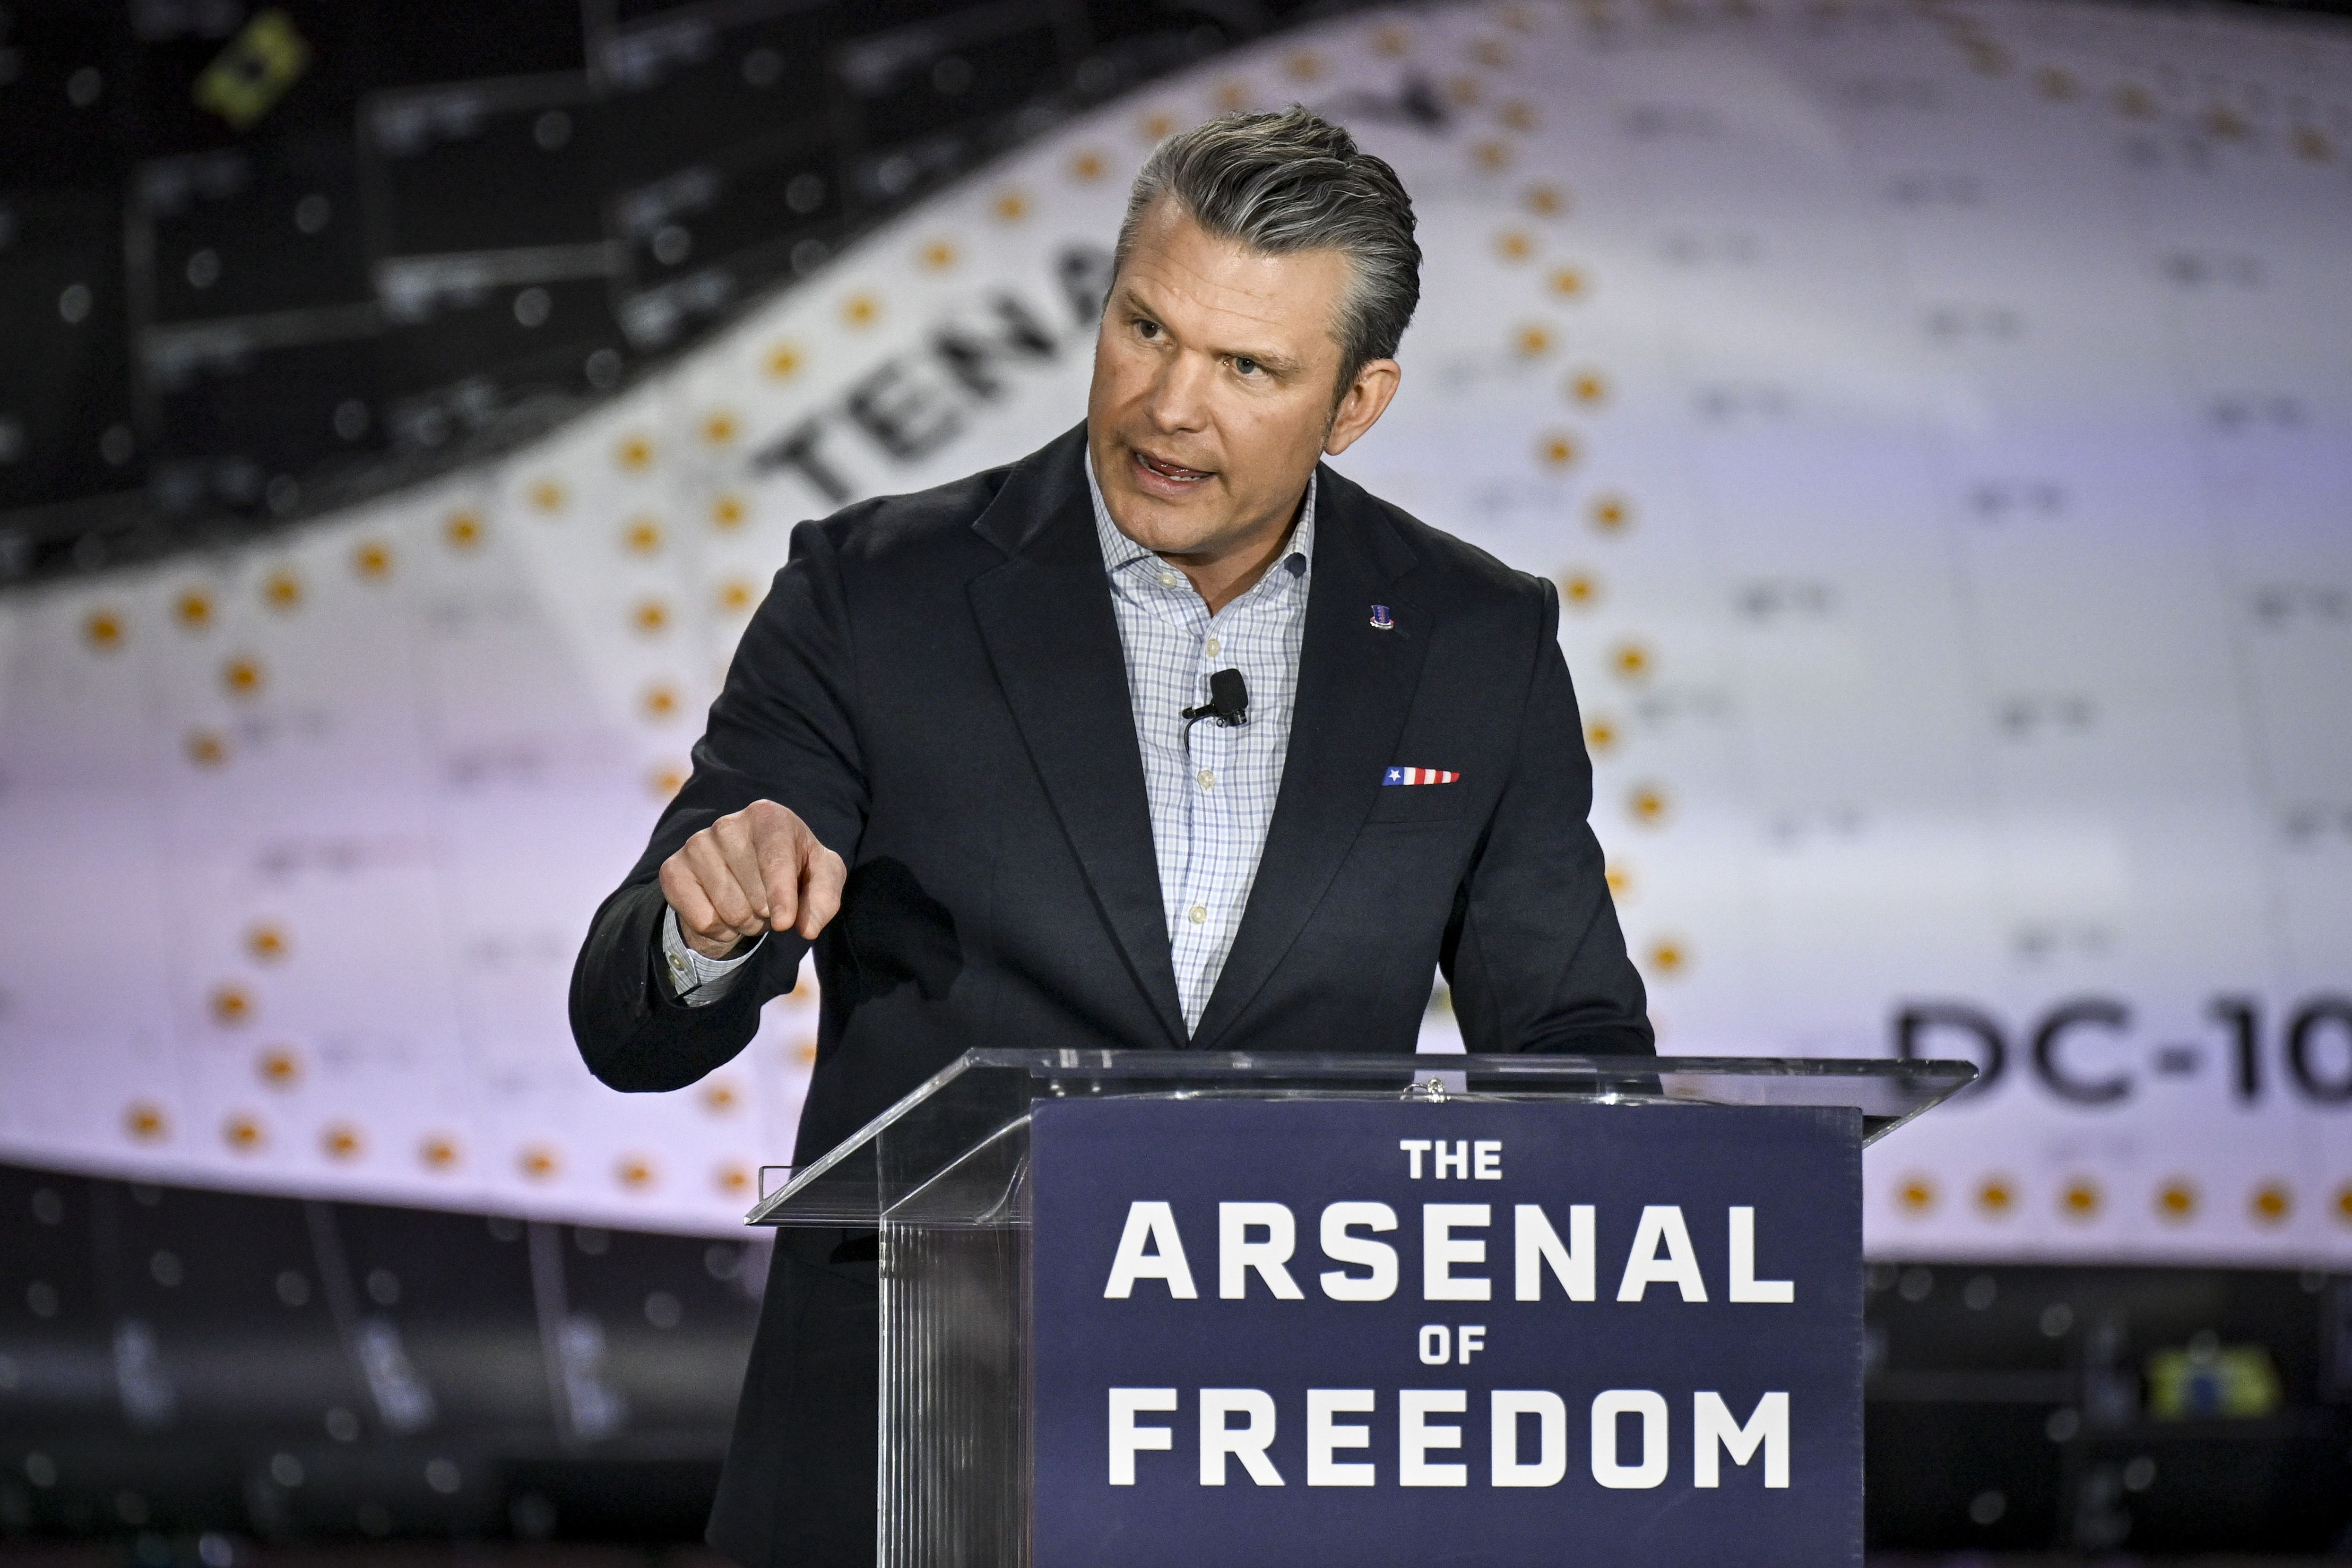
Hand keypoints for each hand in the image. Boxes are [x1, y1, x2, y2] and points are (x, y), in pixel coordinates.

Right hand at [658, 800, 846, 959]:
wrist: (745, 876)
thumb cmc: (792, 869)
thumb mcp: (822, 876)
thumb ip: (825, 897)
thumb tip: (808, 927)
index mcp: (767, 816)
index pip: (775, 859)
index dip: (781, 896)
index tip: (786, 923)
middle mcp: (727, 824)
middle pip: (755, 895)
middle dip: (769, 913)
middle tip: (768, 902)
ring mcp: (696, 845)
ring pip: (730, 911)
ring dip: (747, 923)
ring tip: (748, 905)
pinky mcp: (672, 870)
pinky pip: (703, 920)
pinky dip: (720, 930)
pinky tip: (722, 910)